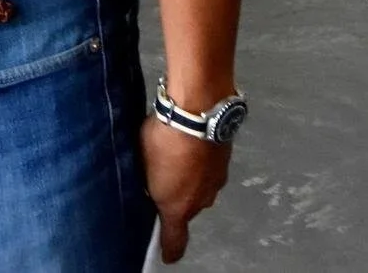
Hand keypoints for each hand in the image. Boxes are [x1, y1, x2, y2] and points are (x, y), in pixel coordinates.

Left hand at [140, 118, 230, 262]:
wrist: (197, 111)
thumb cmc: (164, 139)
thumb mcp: (142, 160)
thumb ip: (148, 179)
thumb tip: (149, 183)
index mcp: (178, 207)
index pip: (176, 239)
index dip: (171, 249)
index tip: (168, 256)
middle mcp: (202, 201)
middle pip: (188, 208)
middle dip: (176, 198)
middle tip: (161, 178)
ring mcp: (216, 181)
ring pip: (200, 187)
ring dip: (189, 177)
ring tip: (174, 155)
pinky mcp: (225, 162)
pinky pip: (208, 169)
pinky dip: (198, 161)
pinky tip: (189, 144)